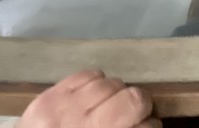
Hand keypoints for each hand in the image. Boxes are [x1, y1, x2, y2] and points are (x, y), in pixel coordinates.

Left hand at [17, 70, 159, 127]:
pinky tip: (88, 101)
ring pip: (113, 83)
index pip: (149, 126)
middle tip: (128, 118)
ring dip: (115, 95)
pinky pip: (88, 75)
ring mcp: (64, 110)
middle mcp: (87, 126)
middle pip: (135, 99)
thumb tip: (147, 123)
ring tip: (106, 108)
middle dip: (139, 107)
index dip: (150, 126)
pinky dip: (94, 84)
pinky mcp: (48, 98)